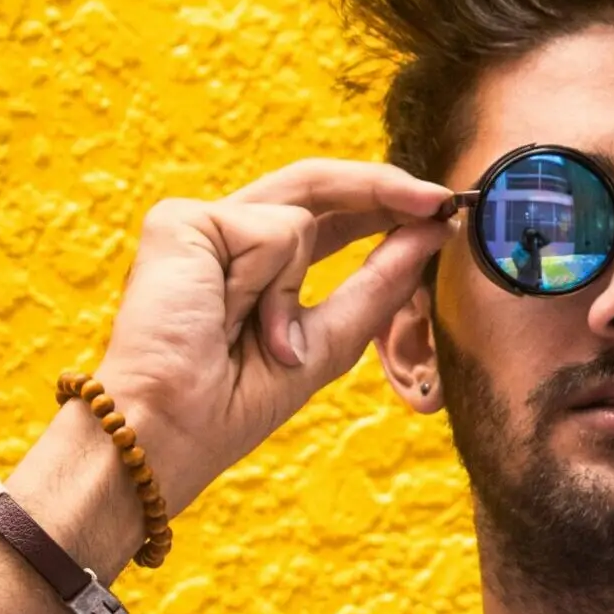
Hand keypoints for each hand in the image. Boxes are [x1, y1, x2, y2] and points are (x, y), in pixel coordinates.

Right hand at [90, 160, 454, 514]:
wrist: (172, 428)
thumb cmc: (237, 401)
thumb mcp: (330, 340)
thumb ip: (379, 283)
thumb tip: (431, 231)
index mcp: (256, 264)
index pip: (329, 215)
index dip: (383, 205)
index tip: (441, 209)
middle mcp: (226, 236)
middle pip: (317, 185)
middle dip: (384, 189)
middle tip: (439, 200)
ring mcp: (201, 225)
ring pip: (300, 214)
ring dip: (294, 288)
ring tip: (260, 339)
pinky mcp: (181, 220)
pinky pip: (271, 228)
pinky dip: (267, 281)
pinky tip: (227, 315)